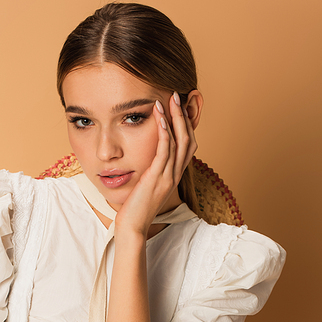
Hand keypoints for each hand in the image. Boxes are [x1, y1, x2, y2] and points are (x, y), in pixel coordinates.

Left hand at [114, 92, 197, 237]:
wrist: (132, 226)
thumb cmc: (135, 208)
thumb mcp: (145, 186)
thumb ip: (150, 172)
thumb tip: (145, 160)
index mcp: (173, 175)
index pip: (187, 146)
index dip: (187, 125)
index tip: (181, 107)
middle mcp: (175, 175)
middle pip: (189, 139)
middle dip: (185, 116)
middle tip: (180, 95)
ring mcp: (168, 177)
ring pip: (180, 142)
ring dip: (176, 118)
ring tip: (170, 98)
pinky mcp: (157, 178)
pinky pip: (165, 150)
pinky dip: (165, 132)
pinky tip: (160, 117)